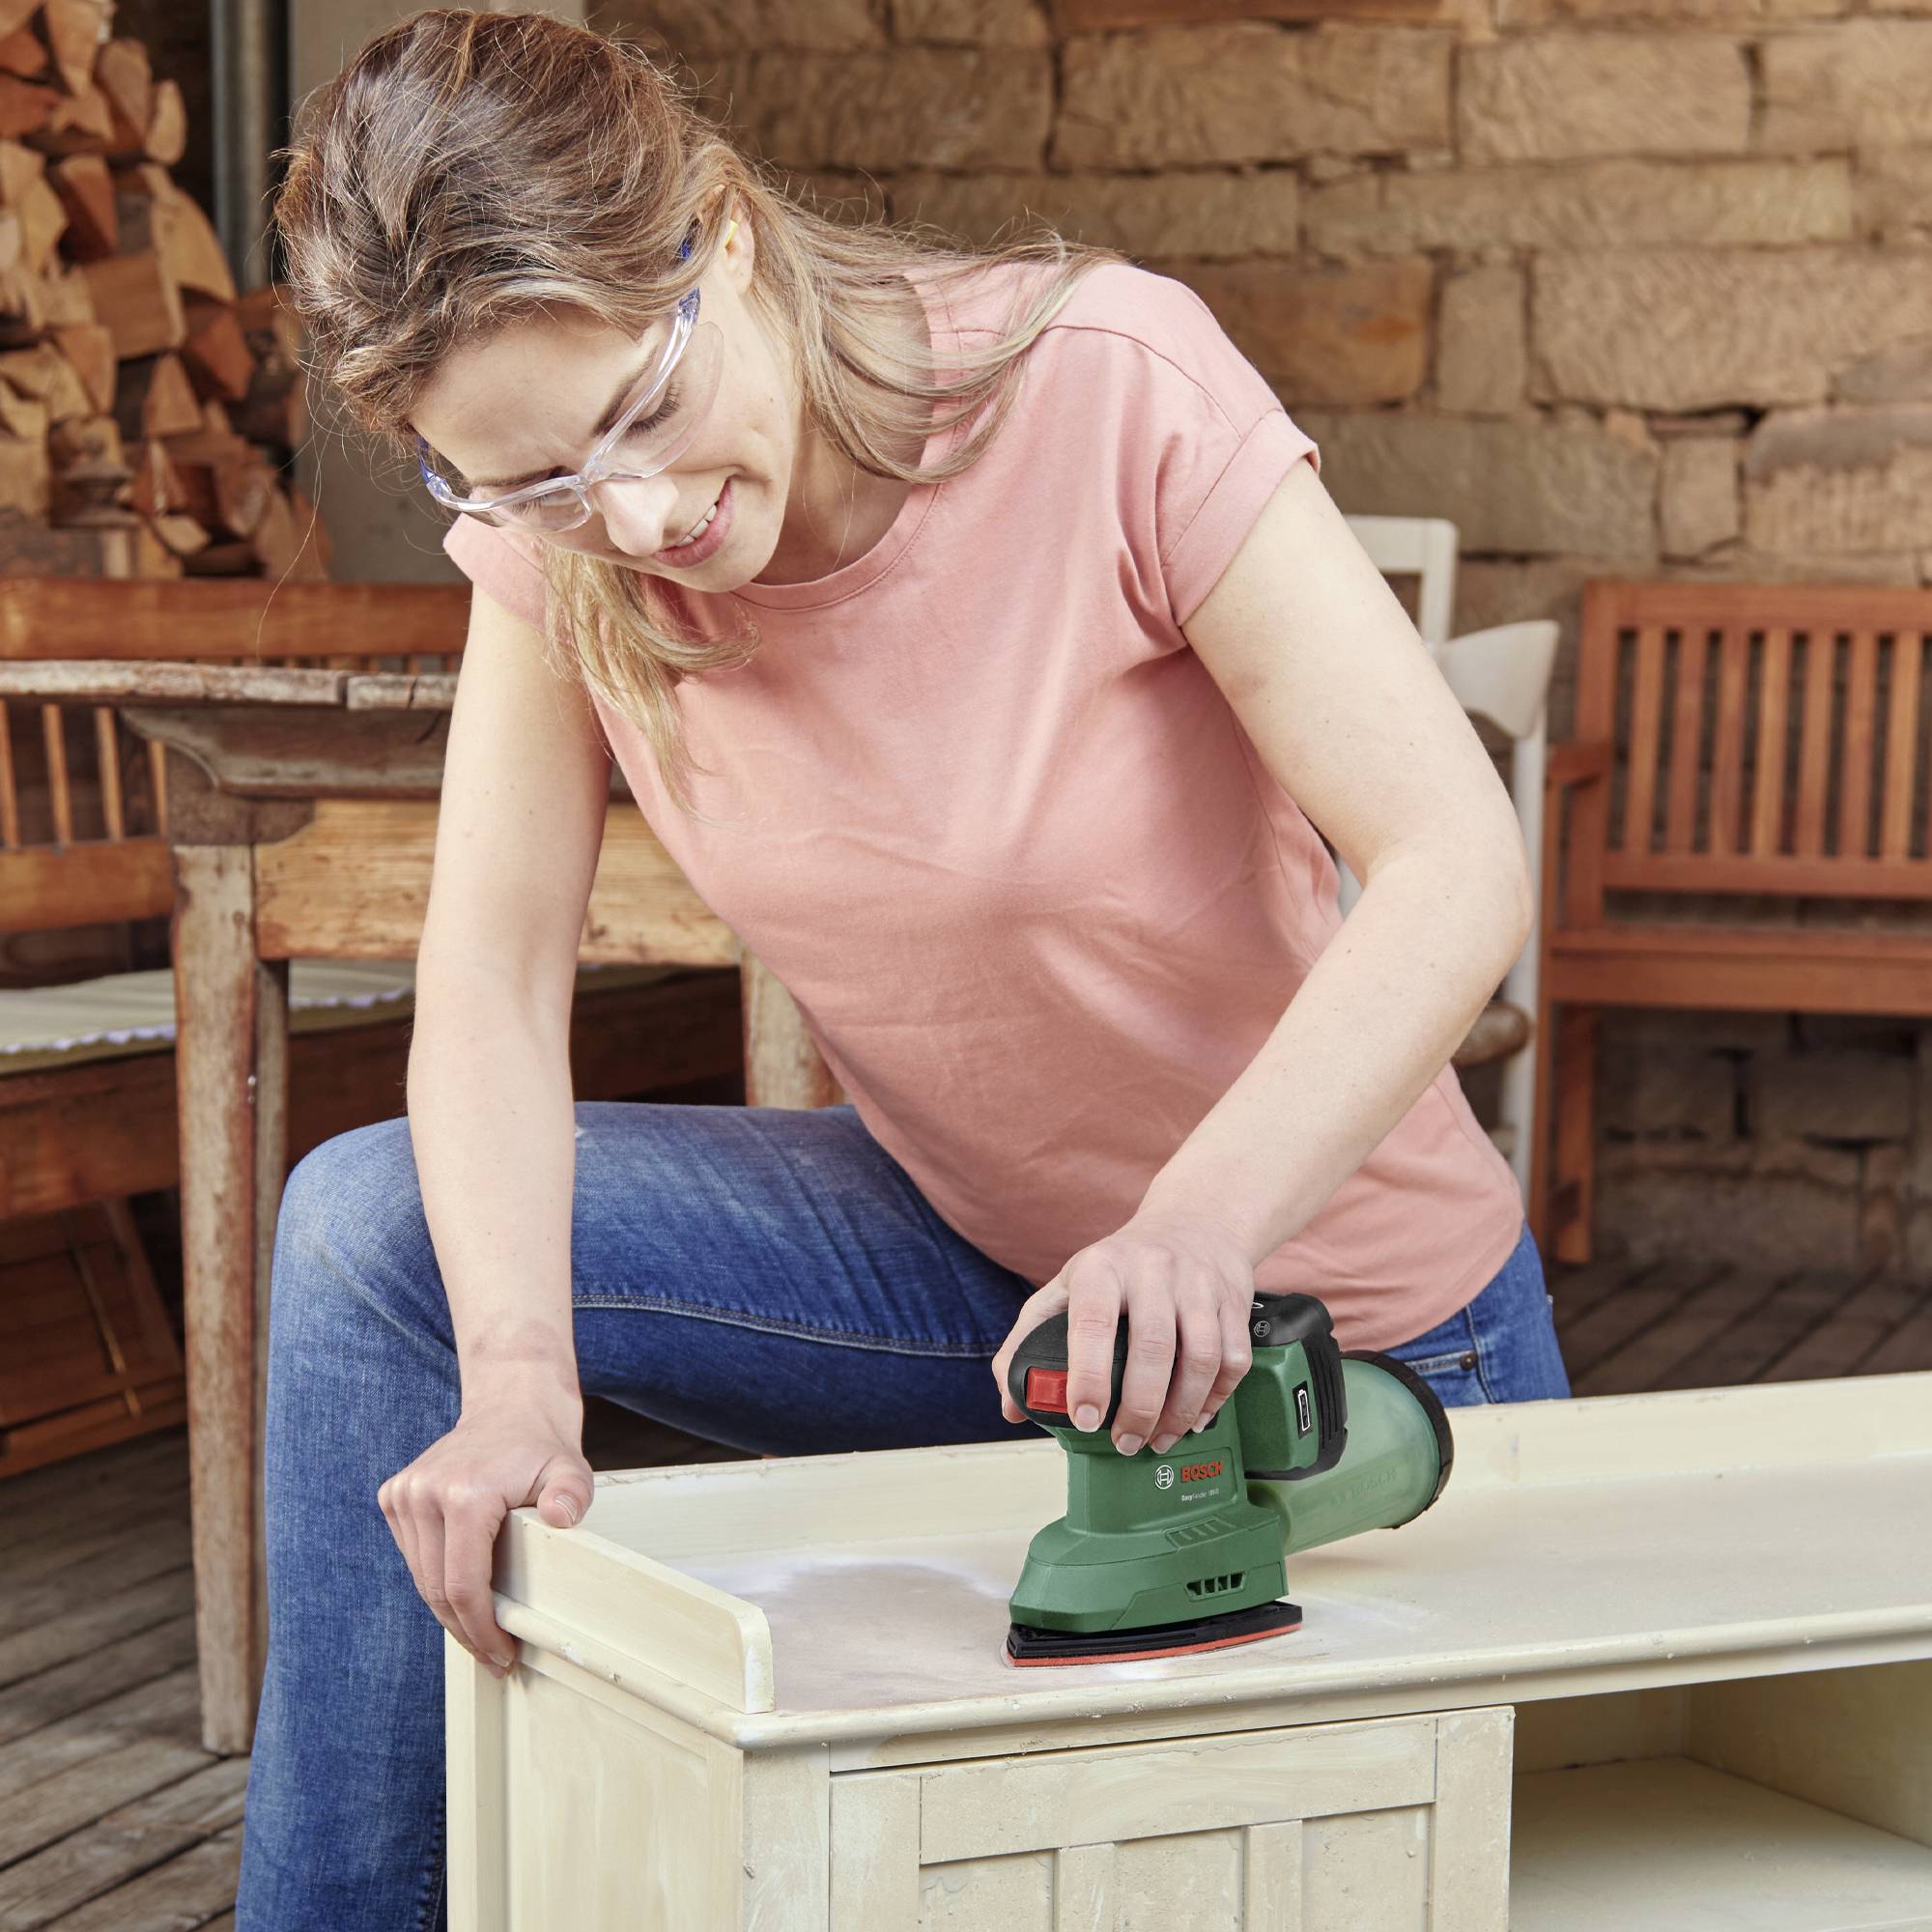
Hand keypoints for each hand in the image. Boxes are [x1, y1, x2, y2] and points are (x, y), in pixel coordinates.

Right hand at [377, 1397, 592, 1675]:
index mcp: (463, 1494)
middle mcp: (424, 1493)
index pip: (462, 1585)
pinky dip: (436, 1579)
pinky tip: (462, 1592)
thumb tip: (562, 1517)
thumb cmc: (541, 1447)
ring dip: (449, 1610)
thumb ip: (572, 1494)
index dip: (480, 1629)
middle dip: (465, 1631)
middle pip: (436, 1589)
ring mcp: (404, 1493)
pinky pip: (414, 1556)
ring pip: (421, 1577)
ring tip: (481, 1631)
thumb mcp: (570, 1468)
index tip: (502, 1654)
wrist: (510, 1406)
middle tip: (495, 1656)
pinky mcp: (394, 1495)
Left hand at [990, 1211, 1256, 1455]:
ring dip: (1180, 1411)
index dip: (1088, 1375)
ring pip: (1200, 1358)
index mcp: (1101, 1267)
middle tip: (1125, 1442)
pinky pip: (1233, 1360)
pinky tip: (1194, 1418)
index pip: (1093, 1322)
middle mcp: (1152, 1270)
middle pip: (1152, 1348)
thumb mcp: (1066, 1287)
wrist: (1194, 1223)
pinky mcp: (1233, 1302)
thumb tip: (1013, 1404)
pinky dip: (1216, 1399)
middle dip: (1139, 1408)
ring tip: (1158, 1438)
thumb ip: (1029, 1341)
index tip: (1084, 1418)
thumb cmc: (1121, 1265)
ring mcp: (1198, 1285)